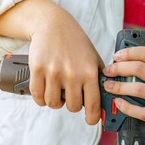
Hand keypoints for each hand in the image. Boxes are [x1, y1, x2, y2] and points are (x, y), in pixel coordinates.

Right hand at [0, 0, 103, 124]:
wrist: (54, 25)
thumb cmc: (76, 44)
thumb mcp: (94, 59)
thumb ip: (100, 80)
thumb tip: (106, 103)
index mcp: (89, 72)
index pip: (93, 105)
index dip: (93, 118)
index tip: (90, 120)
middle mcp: (72, 74)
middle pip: (72, 107)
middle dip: (72, 104)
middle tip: (70, 95)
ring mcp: (54, 72)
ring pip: (53, 104)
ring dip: (55, 102)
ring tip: (57, 92)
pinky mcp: (37, 69)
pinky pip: (38, 97)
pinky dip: (41, 98)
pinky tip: (45, 91)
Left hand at [102, 46, 144, 130]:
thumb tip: (126, 62)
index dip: (130, 52)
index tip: (117, 56)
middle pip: (141, 69)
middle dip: (120, 68)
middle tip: (108, 71)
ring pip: (139, 89)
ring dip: (119, 87)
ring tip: (109, 86)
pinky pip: (141, 112)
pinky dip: (126, 107)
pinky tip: (118, 103)